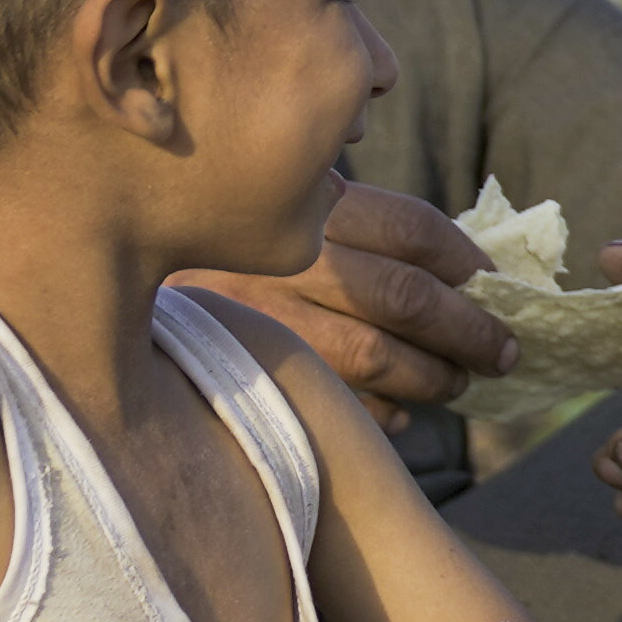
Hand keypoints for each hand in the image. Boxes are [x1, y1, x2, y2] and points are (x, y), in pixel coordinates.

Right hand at [178, 182, 516, 422]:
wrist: (116, 264)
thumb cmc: (234, 242)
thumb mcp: (292, 208)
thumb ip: (362, 229)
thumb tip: (473, 274)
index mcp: (305, 208)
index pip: (412, 229)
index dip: (468, 261)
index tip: (498, 284)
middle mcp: (281, 262)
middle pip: (405, 298)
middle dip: (471, 330)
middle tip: (504, 351)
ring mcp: (258, 322)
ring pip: (374, 356)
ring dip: (433, 376)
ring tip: (458, 380)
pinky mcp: (240, 375)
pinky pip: (333, 403)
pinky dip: (378, 412)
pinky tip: (398, 411)